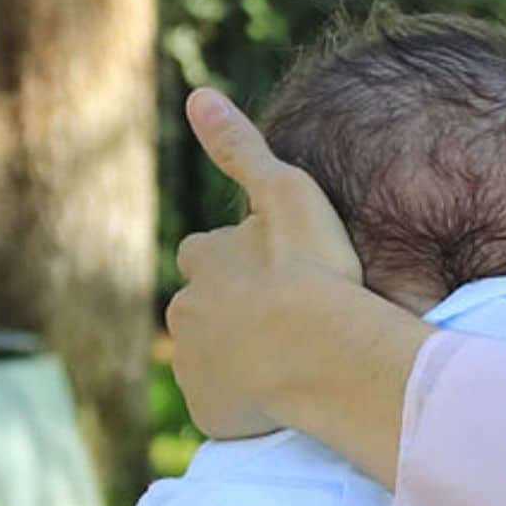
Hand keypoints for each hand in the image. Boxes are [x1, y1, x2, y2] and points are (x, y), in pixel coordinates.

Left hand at [166, 88, 362, 437]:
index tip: (266, 274)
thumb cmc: (312, 270)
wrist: (319, 350)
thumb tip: (197, 95)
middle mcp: (186, 310)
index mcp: (204, 260)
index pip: (205, 255)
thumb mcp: (286, 193)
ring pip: (210, 358)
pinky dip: (244, 403)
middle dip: (229, 314)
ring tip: (286, 364)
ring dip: (236, 358)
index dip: (232, 263)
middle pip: (202, 309)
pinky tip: (283, 400)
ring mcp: (194, 364)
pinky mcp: (209, 410)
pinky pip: (223, 406)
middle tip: (279, 323)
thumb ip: (241, 148)